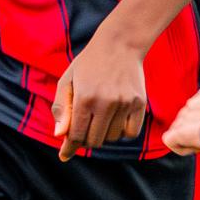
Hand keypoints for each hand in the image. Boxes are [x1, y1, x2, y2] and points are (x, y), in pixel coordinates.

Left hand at [52, 31, 147, 158]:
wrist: (120, 44)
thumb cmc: (89, 64)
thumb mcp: (67, 80)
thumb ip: (61, 108)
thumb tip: (60, 135)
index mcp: (85, 97)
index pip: (76, 135)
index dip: (69, 147)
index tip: (64, 155)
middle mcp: (106, 102)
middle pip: (94, 140)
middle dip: (86, 139)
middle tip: (85, 128)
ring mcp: (125, 103)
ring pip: (112, 138)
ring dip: (104, 134)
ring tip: (101, 117)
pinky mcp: (139, 103)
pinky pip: (131, 133)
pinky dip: (122, 132)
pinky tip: (116, 120)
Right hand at [163, 87, 199, 154]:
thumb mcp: (198, 146)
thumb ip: (186, 141)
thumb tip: (185, 138)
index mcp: (179, 131)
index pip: (168, 138)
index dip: (182, 146)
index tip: (195, 147)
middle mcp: (183, 115)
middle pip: (179, 124)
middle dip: (189, 130)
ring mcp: (193, 102)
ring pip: (189, 111)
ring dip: (197, 117)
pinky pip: (199, 99)